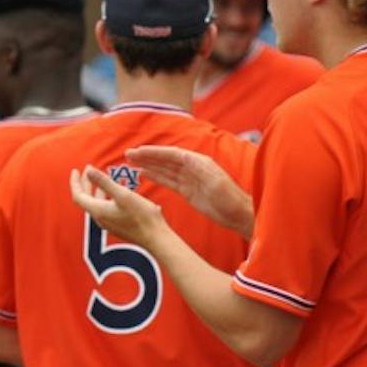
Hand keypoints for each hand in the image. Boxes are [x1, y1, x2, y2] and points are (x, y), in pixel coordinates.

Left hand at [70, 166, 167, 250]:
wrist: (155, 237)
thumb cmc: (141, 216)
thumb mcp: (123, 194)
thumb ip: (104, 182)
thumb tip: (88, 171)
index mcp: (98, 210)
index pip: (78, 195)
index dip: (75, 182)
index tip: (76, 170)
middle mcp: (100, 218)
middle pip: (86, 199)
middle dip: (85, 184)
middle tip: (88, 170)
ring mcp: (109, 223)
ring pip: (97, 203)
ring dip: (97, 189)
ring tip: (104, 177)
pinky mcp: (117, 225)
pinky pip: (106, 208)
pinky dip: (106, 196)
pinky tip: (118, 191)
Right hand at [124, 145, 253, 235]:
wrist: (238, 214)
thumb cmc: (230, 198)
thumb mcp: (215, 183)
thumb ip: (199, 170)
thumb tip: (184, 157)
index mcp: (199, 162)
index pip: (172, 154)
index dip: (154, 152)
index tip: (137, 151)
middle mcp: (193, 167)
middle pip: (166, 159)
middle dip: (147, 156)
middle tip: (128, 154)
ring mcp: (190, 179)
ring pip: (165, 169)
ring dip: (149, 165)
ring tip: (132, 162)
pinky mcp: (188, 190)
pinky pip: (169, 180)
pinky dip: (156, 176)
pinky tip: (145, 174)